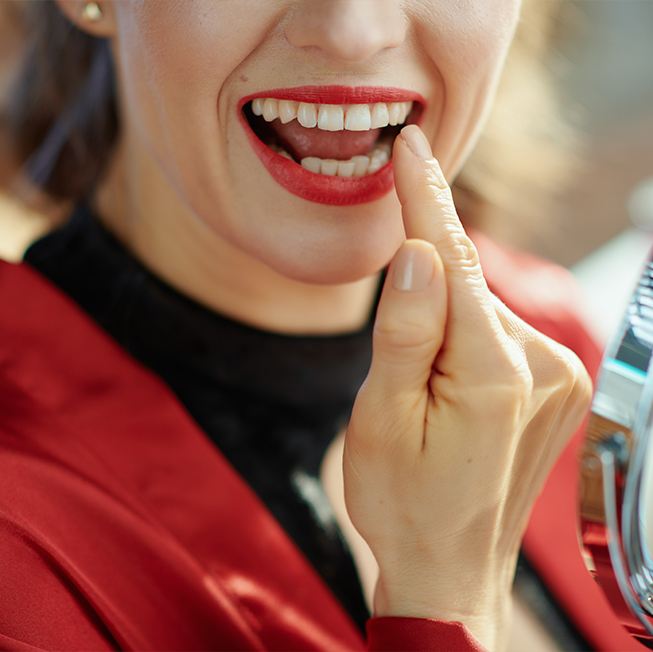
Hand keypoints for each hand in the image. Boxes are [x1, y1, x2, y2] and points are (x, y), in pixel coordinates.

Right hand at [342, 125, 592, 649]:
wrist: (450, 568)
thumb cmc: (403, 501)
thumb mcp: (381, 419)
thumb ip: (404, 330)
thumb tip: (417, 252)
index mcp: (494, 374)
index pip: (455, 260)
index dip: (424, 200)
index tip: (410, 145)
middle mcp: (544, 366)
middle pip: (467, 286)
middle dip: (422, 290)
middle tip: (394, 362)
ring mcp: (559, 378)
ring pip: (481, 310)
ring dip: (442, 324)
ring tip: (419, 395)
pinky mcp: (556, 388)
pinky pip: (498, 334)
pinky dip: (464, 339)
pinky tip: (446, 388)